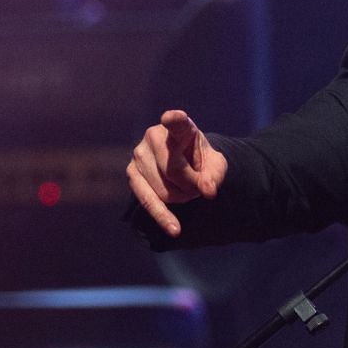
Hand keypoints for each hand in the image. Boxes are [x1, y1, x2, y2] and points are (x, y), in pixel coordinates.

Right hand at [127, 109, 227, 236]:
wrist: (184, 166)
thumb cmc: (201, 162)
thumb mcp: (216, 166)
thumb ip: (215, 175)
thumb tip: (208, 191)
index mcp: (180, 128)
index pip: (177, 122)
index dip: (174, 120)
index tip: (171, 118)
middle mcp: (154, 136)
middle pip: (174, 170)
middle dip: (191, 185)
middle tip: (199, 187)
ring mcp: (139, 154)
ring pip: (163, 188)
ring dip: (180, 197)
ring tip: (186, 189)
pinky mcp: (131, 173)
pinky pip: (147, 200)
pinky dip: (163, 215)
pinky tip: (174, 229)